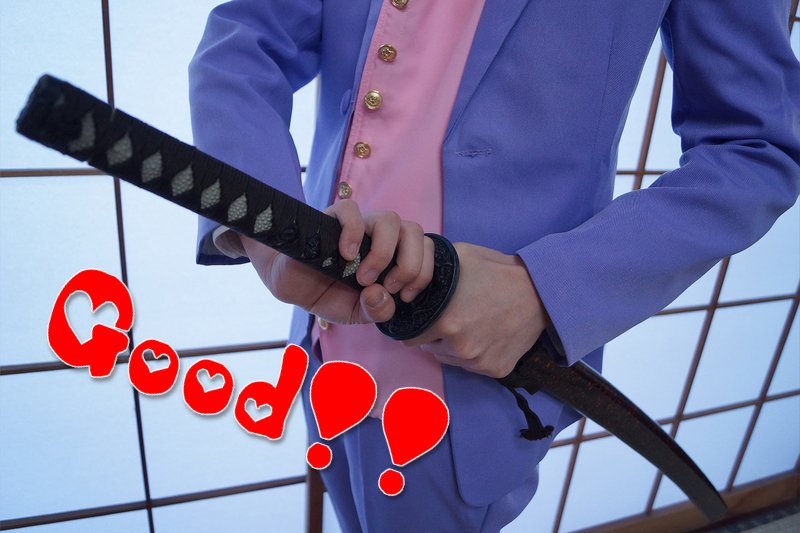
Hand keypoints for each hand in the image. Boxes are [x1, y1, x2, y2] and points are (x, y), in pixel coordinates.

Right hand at [239, 199, 434, 324]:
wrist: (288, 282)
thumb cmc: (327, 294)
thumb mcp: (356, 314)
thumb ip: (376, 311)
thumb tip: (383, 295)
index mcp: (395, 257)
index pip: (427, 250)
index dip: (423, 272)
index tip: (404, 295)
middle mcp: (382, 237)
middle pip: (415, 231)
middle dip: (409, 264)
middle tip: (388, 286)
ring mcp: (359, 225)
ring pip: (391, 219)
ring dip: (383, 252)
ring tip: (365, 277)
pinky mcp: (333, 217)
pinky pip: (352, 210)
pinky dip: (353, 232)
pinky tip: (346, 255)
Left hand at [402, 242, 549, 377]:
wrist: (540, 291)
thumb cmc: (497, 271)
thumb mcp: (459, 257)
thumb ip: (428, 270)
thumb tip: (407, 277)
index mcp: (445, 322)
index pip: (412, 336)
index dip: (416, 325)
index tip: (424, 318)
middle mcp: (459, 347)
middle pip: (430, 348)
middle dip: (435, 335)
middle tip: (453, 317)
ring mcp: (478, 362)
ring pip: (451, 358)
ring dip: (453, 346)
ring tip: (471, 324)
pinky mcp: (496, 370)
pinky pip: (472, 366)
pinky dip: (475, 354)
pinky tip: (487, 334)